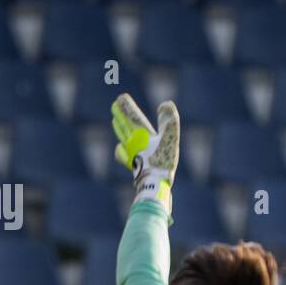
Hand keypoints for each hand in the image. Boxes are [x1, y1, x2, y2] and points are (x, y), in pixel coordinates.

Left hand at [111, 93, 179, 210]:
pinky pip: (122, 155)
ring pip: (122, 137)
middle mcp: (133, 142)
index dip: (126, 107)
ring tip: (115, 121)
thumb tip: (165, 104)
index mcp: (141, 134)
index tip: (120, 98)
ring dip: (119, 128)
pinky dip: (120, 149)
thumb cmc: (162, 162)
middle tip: (115, 106)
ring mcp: (131, 154)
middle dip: (120, 115)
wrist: (153, 185)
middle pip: (124, 125)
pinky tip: (120, 148)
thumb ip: (169, 121)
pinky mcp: (133, 165)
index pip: (132, 117)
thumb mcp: (170, 140)